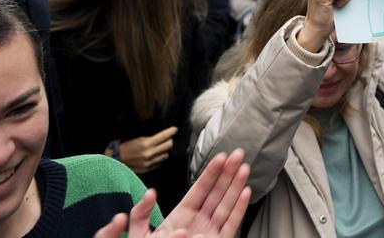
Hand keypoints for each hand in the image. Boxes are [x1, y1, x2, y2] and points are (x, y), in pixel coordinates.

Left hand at [93, 149, 251, 237]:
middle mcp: (198, 222)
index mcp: (181, 216)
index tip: (220, 157)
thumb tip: (151, 193)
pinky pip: (231, 224)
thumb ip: (140, 215)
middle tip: (238, 154)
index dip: (211, 173)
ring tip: (244, 168)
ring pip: (226, 205)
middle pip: (216, 193)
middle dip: (229, 173)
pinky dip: (239, 209)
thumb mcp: (138, 235)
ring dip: (236, 186)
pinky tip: (245, 192)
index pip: (199, 190)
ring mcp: (209, 232)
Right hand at [118, 127, 177, 173]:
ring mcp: (149, 162)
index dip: (171, 131)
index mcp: (146, 143)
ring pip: (165, 155)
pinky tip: (156, 155)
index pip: (164, 136)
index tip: (175, 129)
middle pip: (168, 146)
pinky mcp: (147, 169)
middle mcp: (149, 153)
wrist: (114, 160)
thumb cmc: (124, 147)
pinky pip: (159, 163)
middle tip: (168, 138)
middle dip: (169, 140)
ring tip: (160, 148)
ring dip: (164, 150)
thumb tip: (162, 136)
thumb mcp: (138, 139)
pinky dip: (159, 158)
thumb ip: (151, 139)